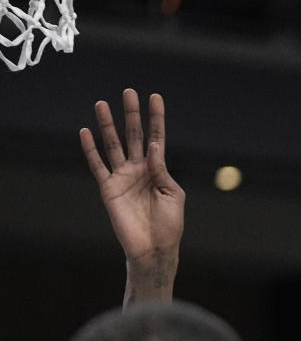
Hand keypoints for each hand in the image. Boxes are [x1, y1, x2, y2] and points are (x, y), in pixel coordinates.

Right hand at [80, 89, 184, 270]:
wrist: (154, 248)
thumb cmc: (169, 224)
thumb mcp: (173, 194)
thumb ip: (162, 169)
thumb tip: (154, 146)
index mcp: (158, 170)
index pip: (157, 137)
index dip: (156, 118)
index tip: (155, 97)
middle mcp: (139, 170)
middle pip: (134, 135)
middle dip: (132, 114)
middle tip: (129, 92)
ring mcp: (123, 177)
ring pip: (114, 145)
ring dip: (108, 125)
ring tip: (102, 104)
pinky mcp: (109, 189)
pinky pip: (97, 165)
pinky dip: (90, 149)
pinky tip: (86, 132)